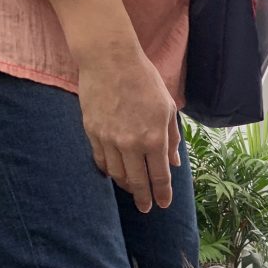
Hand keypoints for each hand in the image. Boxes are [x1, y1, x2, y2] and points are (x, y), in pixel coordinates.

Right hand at [77, 47, 179, 212]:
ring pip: (117, 174)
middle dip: (143, 198)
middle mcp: (131, 143)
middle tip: (145, 208)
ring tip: (132, 190)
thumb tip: (175, 163)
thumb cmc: (144, 81)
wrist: (109, 59)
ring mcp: (109, 139)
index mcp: (154, 138)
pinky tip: (114, 174)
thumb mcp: (168, 108)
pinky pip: (101, 160)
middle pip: (137, 182)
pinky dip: (108, 170)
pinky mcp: (92, 131)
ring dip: (126, 186)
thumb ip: (172, 138)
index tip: (163, 204)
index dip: (162, 194)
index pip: (160, 177)